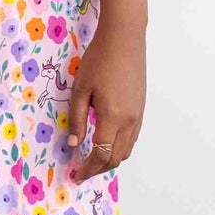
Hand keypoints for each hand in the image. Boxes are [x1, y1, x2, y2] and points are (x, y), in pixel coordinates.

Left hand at [66, 20, 146, 180]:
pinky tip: (106, 142)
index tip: (76, 175)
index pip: (100, 155)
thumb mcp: (80, 89)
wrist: (125, 39)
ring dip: (110, 160)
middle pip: (116, 158)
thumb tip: (73, 144)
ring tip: (92, 159)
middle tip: (82, 171)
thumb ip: (76, 119)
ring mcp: (138, 115)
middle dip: (98, 169)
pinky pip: (132, 138)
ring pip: (126, 150)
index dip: (88, 169)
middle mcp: (129, 120)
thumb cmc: (98, 60)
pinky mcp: (141, 108)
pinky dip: (119, 147)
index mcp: (112, 117)